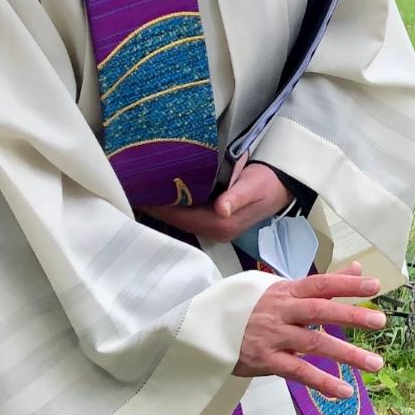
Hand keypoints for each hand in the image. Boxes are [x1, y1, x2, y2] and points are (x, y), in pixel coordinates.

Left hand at [149, 162, 291, 243]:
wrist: (280, 186)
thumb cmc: (266, 183)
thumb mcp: (253, 186)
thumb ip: (237, 197)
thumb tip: (222, 209)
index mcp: (222, 225)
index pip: (181, 217)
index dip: (159, 206)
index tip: (139, 191)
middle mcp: (215, 231)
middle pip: (177, 220)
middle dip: (156, 206)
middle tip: (133, 186)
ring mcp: (214, 229)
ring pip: (180, 219)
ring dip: (162, 206)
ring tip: (142, 188)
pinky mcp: (214, 223)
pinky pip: (187, 216)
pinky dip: (173, 206)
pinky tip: (162, 193)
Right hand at [236, 265, 387, 400]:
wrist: (206, 327)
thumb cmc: (253, 307)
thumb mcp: (284, 290)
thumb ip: (323, 284)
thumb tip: (356, 267)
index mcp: (287, 291)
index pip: (320, 284)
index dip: (347, 284)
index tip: (375, 285)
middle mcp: (281, 312)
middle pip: (319, 311)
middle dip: (350, 315)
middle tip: (380, 321)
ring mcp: (273, 336)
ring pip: (313, 344)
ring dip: (346, 354)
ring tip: (375, 364)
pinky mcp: (265, 360)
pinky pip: (297, 372)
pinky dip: (321, 382)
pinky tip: (344, 391)